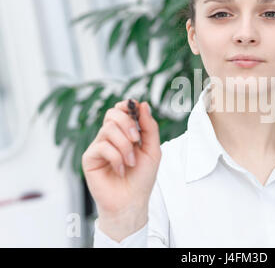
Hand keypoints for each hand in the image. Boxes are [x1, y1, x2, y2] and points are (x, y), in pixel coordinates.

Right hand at [82, 100, 160, 218]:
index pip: (121, 110)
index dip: (127, 106)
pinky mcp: (89, 158)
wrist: (132, 201)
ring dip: (125, 146)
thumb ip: (149, 127)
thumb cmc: (142, 178)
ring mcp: (99, 146)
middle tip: (137, 140)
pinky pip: (102, 147)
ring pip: (108, 129)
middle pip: (112, 114)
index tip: (136, 108)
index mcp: (125, 133)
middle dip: (128, 124)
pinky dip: (116, 158)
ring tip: (131, 162)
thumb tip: (143, 105)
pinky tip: (120, 170)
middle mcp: (110, 137)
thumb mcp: (153, 150)